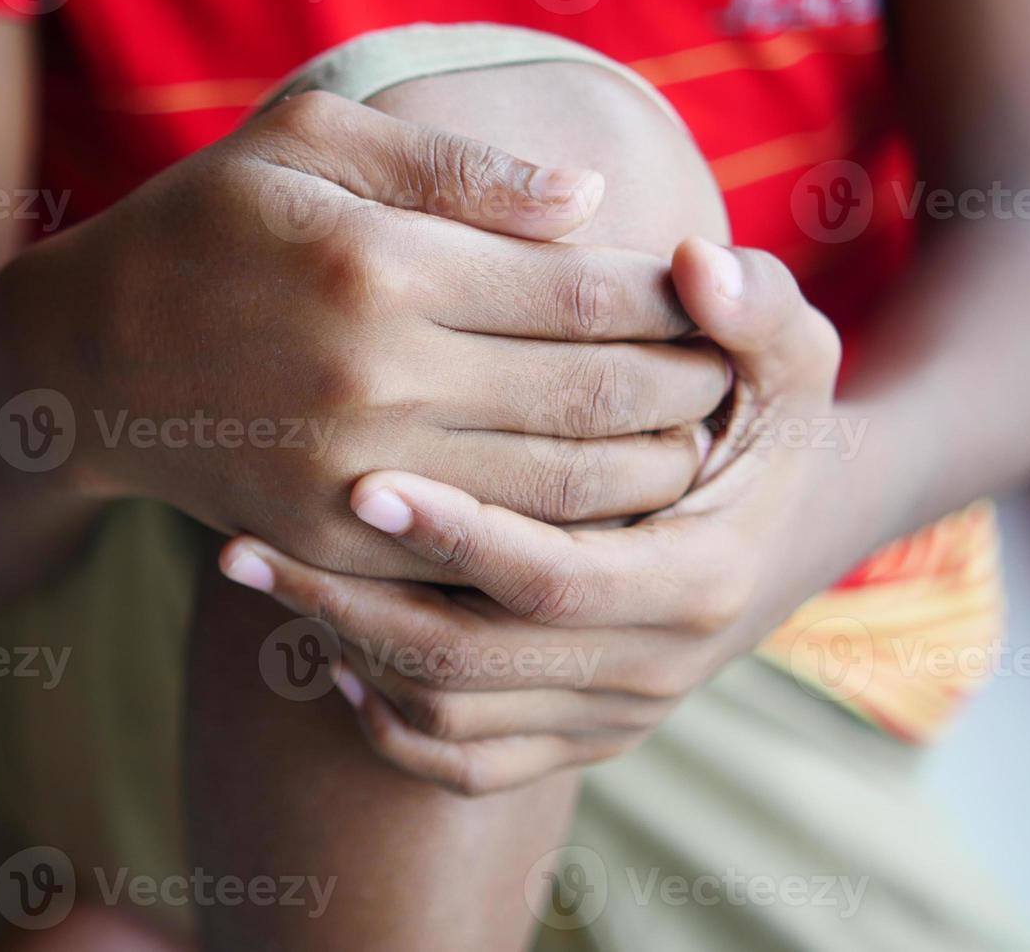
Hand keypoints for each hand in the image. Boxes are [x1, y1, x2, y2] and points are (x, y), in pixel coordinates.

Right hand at [6, 92, 729, 579]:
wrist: (91, 364)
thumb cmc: (207, 228)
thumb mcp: (310, 143)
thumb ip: (457, 166)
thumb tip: (591, 204)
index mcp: (384, 267)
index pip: (585, 292)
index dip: (674, 301)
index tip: (716, 299)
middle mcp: (377, 380)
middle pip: (592, 399)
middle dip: (685, 391)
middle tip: (726, 380)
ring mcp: (356, 477)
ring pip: (557, 493)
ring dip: (645, 473)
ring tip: (684, 444)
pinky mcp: (337, 545)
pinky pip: (482, 555)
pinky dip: (560, 537)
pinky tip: (596, 510)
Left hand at [221, 239, 848, 793]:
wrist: (787, 528)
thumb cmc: (764, 420)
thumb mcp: (786, 357)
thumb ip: (752, 303)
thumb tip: (691, 264)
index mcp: (702, 577)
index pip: (555, 576)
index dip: (456, 535)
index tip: (361, 482)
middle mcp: (656, 666)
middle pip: (474, 667)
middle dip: (351, 605)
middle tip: (242, 545)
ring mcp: (614, 716)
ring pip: (450, 720)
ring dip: (346, 654)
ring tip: (260, 577)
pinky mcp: (579, 739)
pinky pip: (465, 763)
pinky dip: (387, 724)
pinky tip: (322, 654)